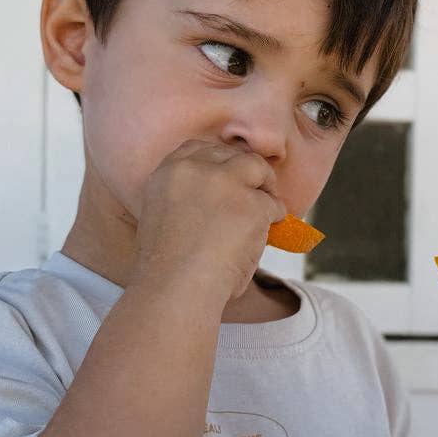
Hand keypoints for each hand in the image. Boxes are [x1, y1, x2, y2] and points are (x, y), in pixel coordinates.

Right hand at [128, 139, 285, 302]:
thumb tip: (217, 202)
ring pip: (256, 167)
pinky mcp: (251, 203)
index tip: (226, 175)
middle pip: (230, 155)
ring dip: (265, 184)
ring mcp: (225, 183)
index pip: (197, 148)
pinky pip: (273, 204)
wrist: (174, 288)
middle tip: (254, 190)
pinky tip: (270, 229)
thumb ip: (183, 199)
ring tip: (268, 205)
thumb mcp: (162, 219)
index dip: (217, 160)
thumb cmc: (166, 269)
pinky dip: (275, 216)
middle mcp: (195, 169)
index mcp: (167, 172)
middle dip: (243, 171)